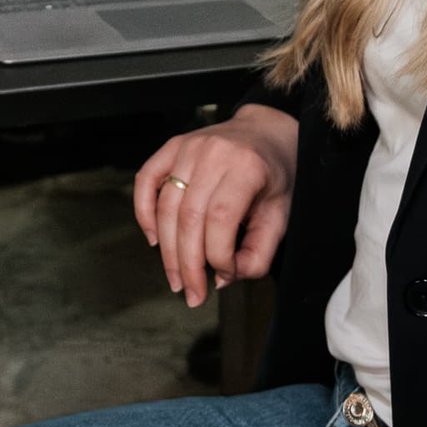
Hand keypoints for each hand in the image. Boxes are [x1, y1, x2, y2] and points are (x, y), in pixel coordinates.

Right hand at [133, 104, 298, 307]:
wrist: (268, 131)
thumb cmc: (277, 174)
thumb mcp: (282, 214)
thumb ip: (259, 252)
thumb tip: (222, 278)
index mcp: (246, 166)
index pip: (220, 219)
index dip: (218, 256)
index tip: (226, 275)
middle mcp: (213, 152)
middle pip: (189, 217)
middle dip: (187, 264)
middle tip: (192, 294)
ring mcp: (189, 147)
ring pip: (166, 206)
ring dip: (167, 250)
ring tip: (176, 279)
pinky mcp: (172, 147)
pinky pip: (146, 181)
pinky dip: (144, 213)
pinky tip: (155, 240)